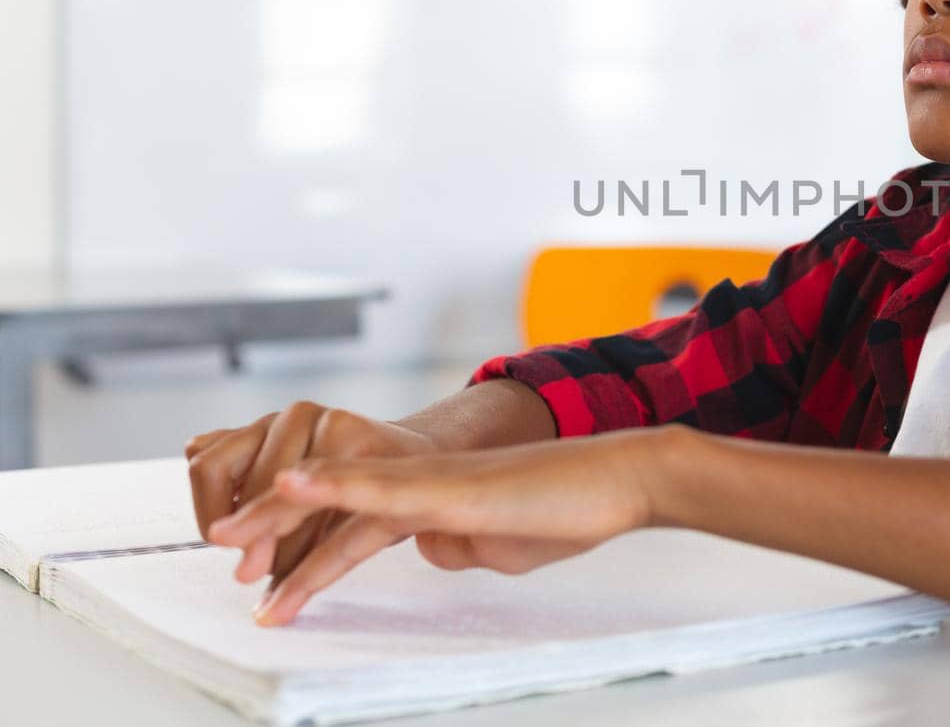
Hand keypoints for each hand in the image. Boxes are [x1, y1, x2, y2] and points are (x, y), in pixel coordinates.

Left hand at [205, 426, 674, 625]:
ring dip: (280, 516)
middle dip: (269, 532)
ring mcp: (436, 481)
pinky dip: (334, 484)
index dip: (304, 548)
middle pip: (330, 505)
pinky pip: (383, 485)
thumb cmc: (570, 510)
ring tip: (227, 534)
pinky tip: (294, 481)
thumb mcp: (500, 543)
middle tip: (220, 550)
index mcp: (431, 501)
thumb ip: (458, 543)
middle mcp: (423, 483)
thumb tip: (434, 550)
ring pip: (343, 494)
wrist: (620, 479)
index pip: (351, 525)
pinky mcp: (455, 487)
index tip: (267, 579)